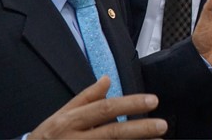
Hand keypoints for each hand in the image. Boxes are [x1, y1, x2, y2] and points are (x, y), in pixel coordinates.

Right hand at [28, 76, 166, 138]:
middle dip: (140, 129)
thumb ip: (86, 98)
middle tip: (163, 125)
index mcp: (70, 121)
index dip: (130, 104)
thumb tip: (107, 78)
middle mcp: (75, 139)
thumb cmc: (48, 138)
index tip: (153, 100)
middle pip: (112, 133)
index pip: (104, 109)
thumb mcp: (61, 114)